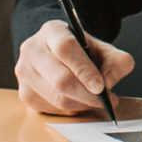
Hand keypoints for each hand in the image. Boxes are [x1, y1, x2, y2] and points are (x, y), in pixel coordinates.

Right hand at [17, 18, 135, 115]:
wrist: (58, 54)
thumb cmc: (81, 52)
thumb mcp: (103, 49)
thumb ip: (116, 61)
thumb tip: (109, 82)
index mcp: (52, 31)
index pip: (65, 49)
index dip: (84, 70)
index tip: (101, 86)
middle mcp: (32, 50)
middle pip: (59, 79)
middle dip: (87, 95)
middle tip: (106, 101)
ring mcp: (25, 72)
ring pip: (56, 98)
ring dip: (82, 104)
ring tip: (96, 101)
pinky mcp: (25, 93)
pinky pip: (51, 109)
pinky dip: (71, 110)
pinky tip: (79, 102)